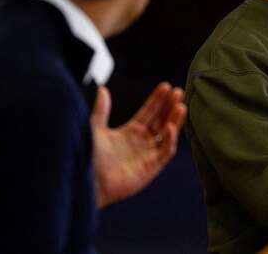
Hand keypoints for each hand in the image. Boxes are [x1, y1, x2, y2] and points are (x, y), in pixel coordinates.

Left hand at [90, 82, 186, 207]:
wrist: (87, 182)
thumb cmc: (88, 157)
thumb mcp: (95, 128)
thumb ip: (101, 110)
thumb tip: (103, 89)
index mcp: (130, 132)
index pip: (149, 112)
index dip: (157, 100)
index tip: (166, 86)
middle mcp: (141, 143)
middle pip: (161, 120)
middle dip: (170, 106)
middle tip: (178, 91)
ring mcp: (147, 155)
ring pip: (167, 134)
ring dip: (175, 120)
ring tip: (181, 105)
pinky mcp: (151, 168)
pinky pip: (165, 152)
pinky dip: (169, 140)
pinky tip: (169, 126)